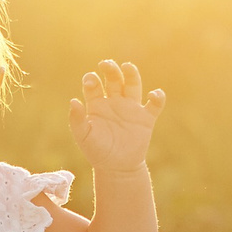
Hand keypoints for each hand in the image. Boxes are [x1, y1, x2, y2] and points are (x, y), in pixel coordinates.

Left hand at [70, 60, 166, 174]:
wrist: (117, 167)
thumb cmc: (97, 151)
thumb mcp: (84, 137)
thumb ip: (77, 120)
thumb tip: (73, 101)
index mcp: (96, 104)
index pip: (93, 85)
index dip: (91, 80)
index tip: (91, 81)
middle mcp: (114, 102)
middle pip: (113, 79)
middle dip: (110, 70)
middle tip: (105, 63)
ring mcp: (130, 108)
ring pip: (132, 85)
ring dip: (131, 74)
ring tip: (127, 66)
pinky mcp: (146, 118)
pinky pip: (155, 105)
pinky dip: (158, 97)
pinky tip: (154, 94)